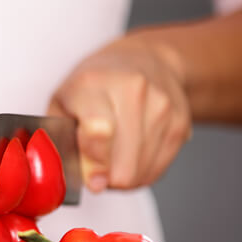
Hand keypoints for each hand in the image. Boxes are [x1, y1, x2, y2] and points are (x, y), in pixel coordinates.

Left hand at [48, 37, 191, 191]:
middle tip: (95, 165)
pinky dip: (140, 173)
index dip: (93, 164)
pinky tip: (130, 156)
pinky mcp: (180, 124)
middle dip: (106, 177)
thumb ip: (64, 144)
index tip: (90, 177)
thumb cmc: (92, 86)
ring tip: (112, 155)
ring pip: (140, 173)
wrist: (141, 60)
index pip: (99, 133)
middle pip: (124, 166)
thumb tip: (92, 181)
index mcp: (93, 84)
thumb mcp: (61, 106)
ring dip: (122, 177)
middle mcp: (133, 91)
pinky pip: (157, 171)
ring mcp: (162, 107)